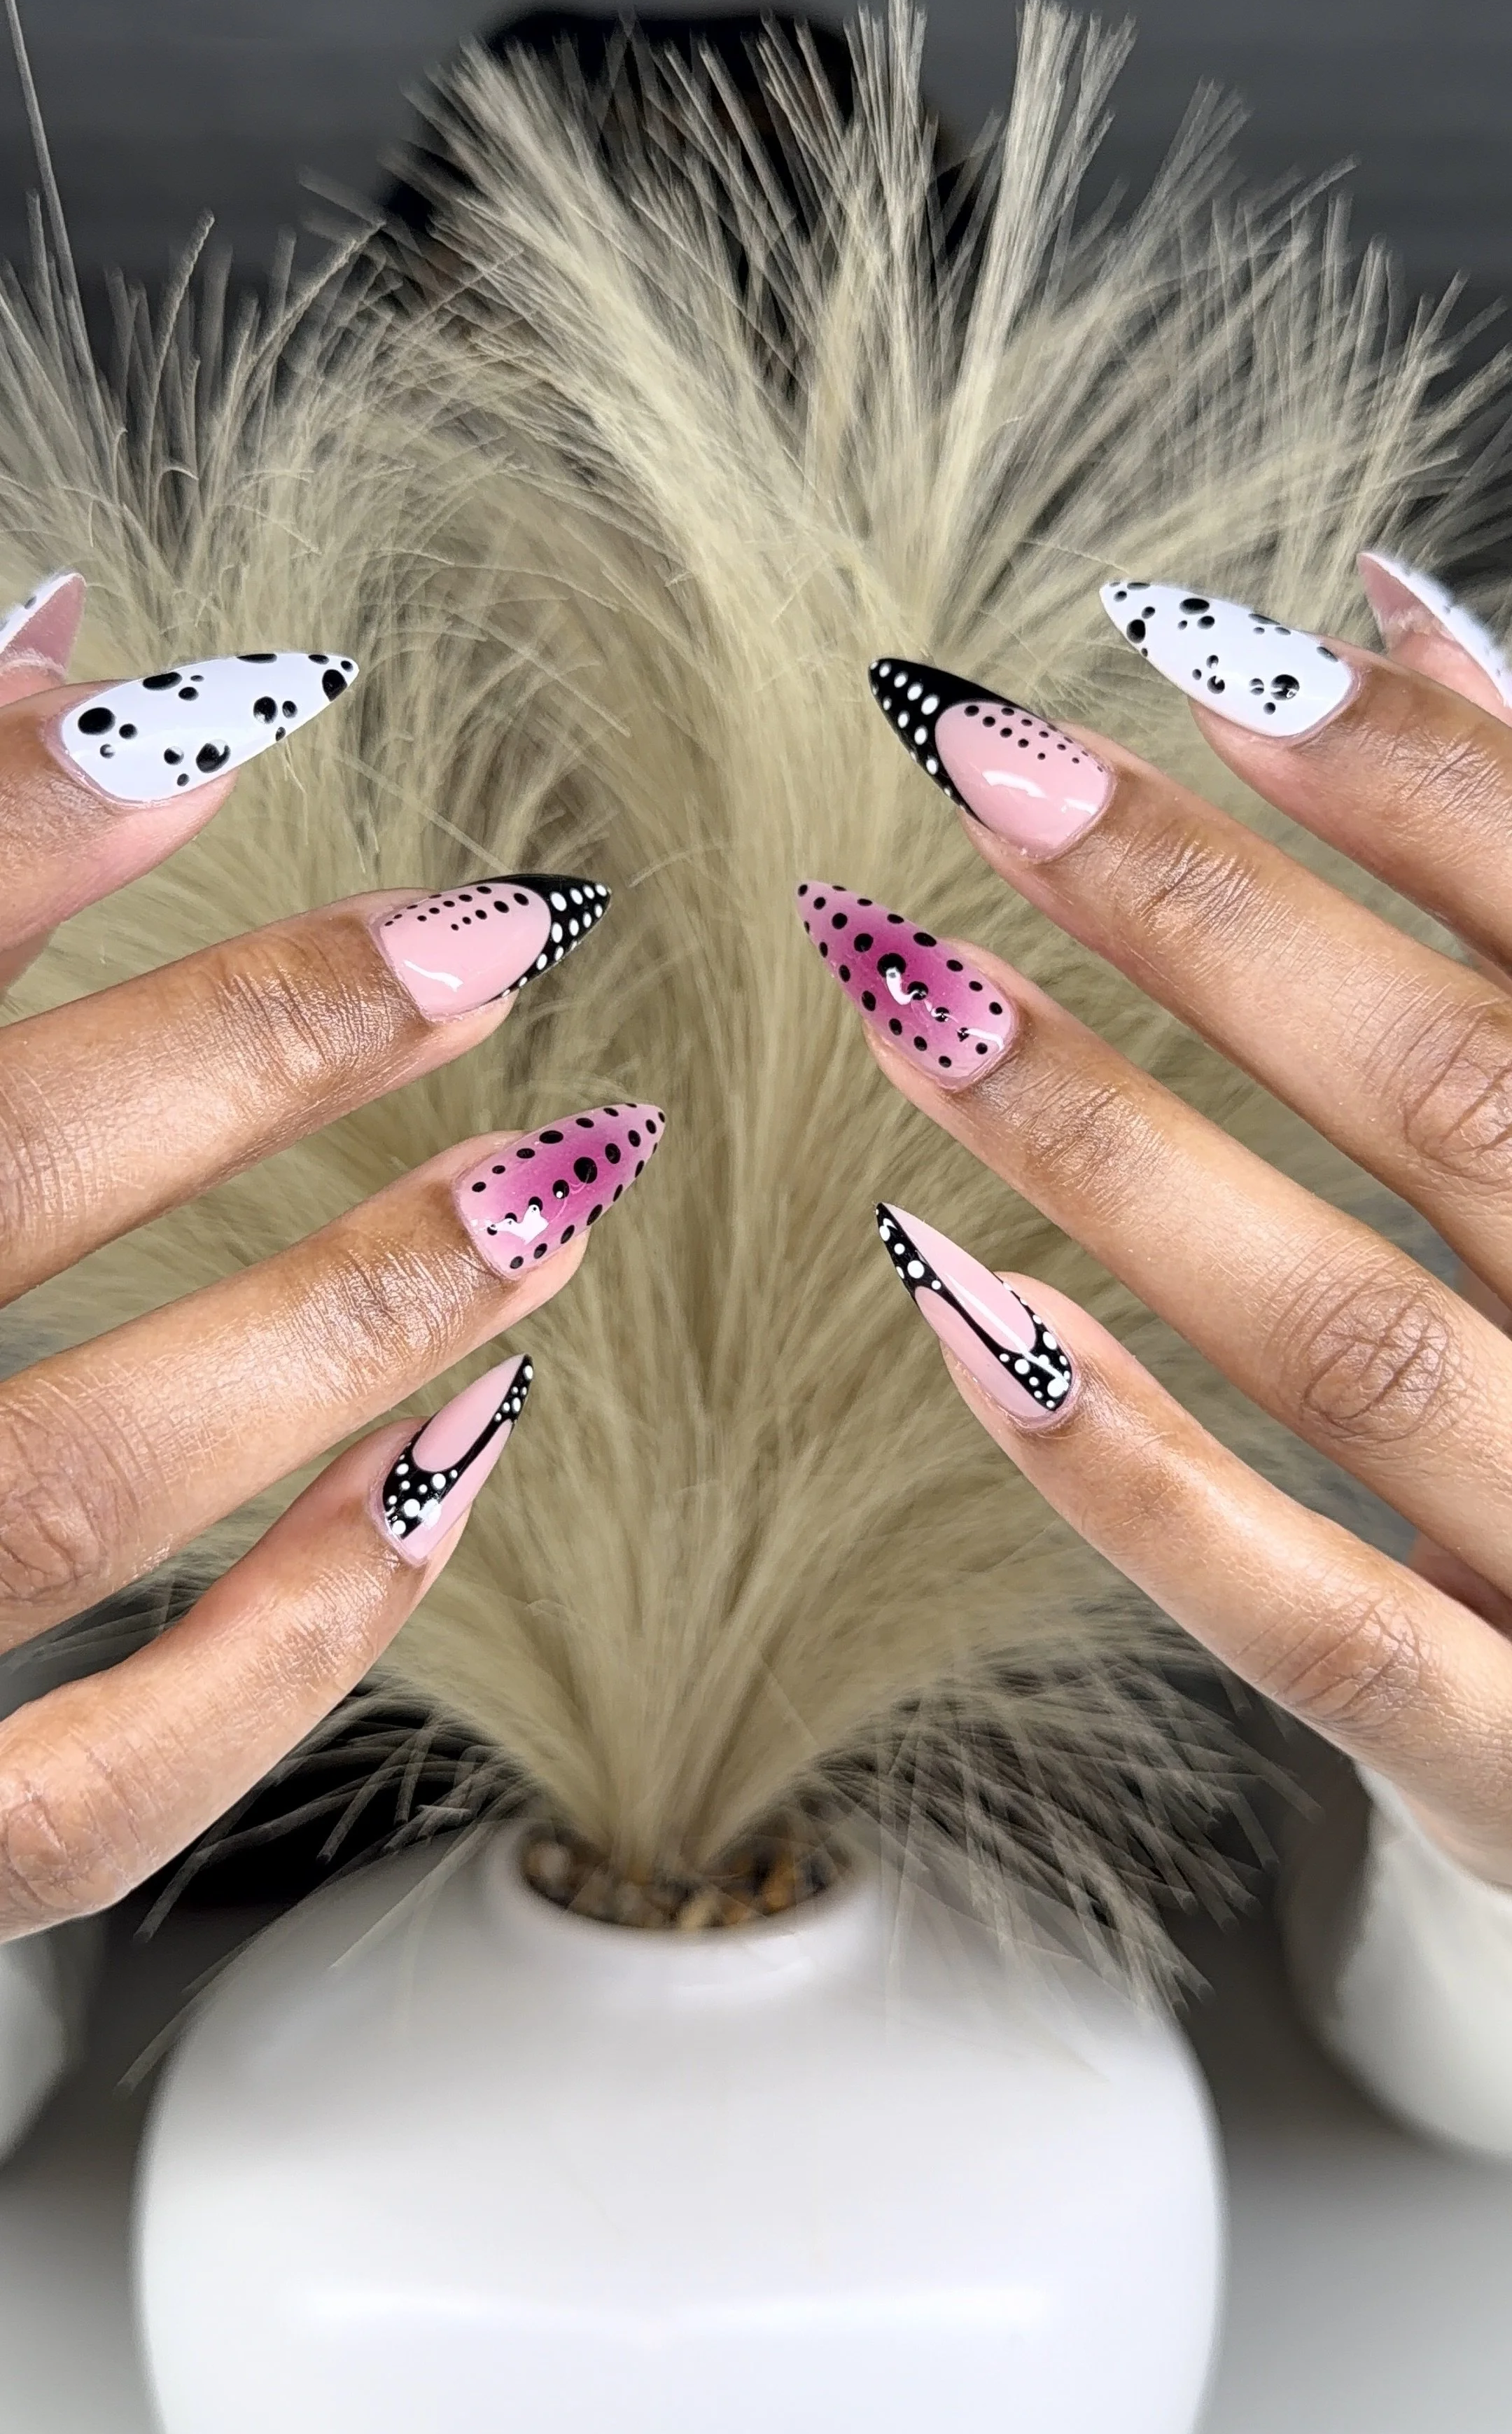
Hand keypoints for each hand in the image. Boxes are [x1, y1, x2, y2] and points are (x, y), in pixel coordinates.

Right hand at [0, 575, 657, 1934]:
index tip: (227, 711)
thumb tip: (52, 642)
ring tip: (559, 1178)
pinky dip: (301, 1634)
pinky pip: (105, 1791)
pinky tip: (450, 1459)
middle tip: (497, 933)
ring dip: (353, 1313)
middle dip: (258, 1049)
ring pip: (81, 1483)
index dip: (12, 824)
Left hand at [801, 552, 1511, 1887]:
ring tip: (906, 990)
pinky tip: (944, 1292)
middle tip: (986, 763)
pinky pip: (1302, 1614)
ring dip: (1112, 1146)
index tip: (1198, 654)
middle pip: (1456, 1099)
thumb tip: (1389, 610)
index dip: (1415, 776)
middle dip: (1211, 921)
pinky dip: (1120, 1459)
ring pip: (1347, 1335)